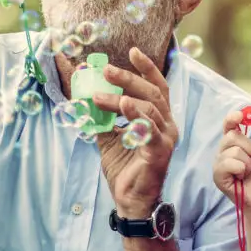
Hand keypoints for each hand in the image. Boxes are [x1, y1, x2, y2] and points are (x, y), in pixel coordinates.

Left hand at [92, 47, 179, 217]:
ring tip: (97, 96)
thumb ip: (102, 117)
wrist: (130, 200)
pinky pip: (148, 129)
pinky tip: (121, 106)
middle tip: (106, 70)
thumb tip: (83, 95)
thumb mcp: (108, 138)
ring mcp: (166, 138)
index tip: (132, 50)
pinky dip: (135, 115)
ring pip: (148, 108)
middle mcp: (167, 125)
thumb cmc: (124, 169)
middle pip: (152, 93)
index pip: (157, 87)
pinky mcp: (159, 151)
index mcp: (159, 120)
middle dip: (129, 78)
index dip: (147, 68)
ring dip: (121, 98)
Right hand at [213, 110, 250, 214]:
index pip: (229, 125)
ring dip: (247, 162)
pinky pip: (228, 163)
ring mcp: (219, 163)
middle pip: (231, 135)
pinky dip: (240, 169)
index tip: (240, 116)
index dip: (232, 118)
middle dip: (249, 147)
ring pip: (232, 150)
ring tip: (248, 172)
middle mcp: (225, 151)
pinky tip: (241, 178)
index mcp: (236, 143)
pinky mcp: (217, 176)